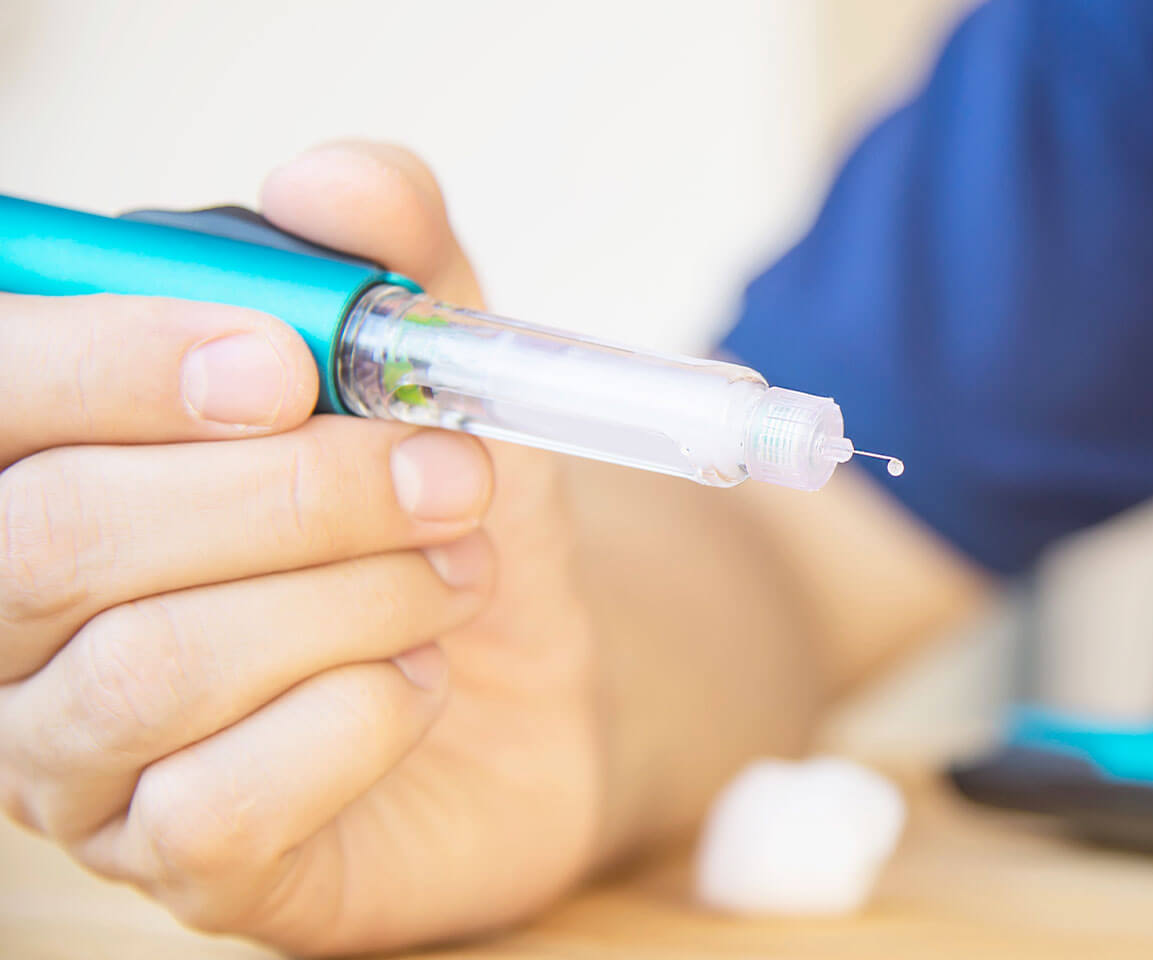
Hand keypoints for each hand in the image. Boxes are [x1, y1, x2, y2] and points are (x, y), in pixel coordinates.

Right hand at [0, 144, 602, 952]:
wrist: (539, 674)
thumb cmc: (445, 512)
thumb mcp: (438, 369)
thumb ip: (390, 261)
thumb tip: (331, 182)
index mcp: (48, 463)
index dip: (110, 366)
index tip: (283, 361)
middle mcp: (20, 619)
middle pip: (56, 543)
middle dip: (287, 494)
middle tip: (443, 473)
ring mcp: (81, 757)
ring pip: (148, 671)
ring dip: (347, 598)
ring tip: (454, 571)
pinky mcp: (182, 864)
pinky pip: (221, 805)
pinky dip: (355, 720)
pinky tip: (418, 681)